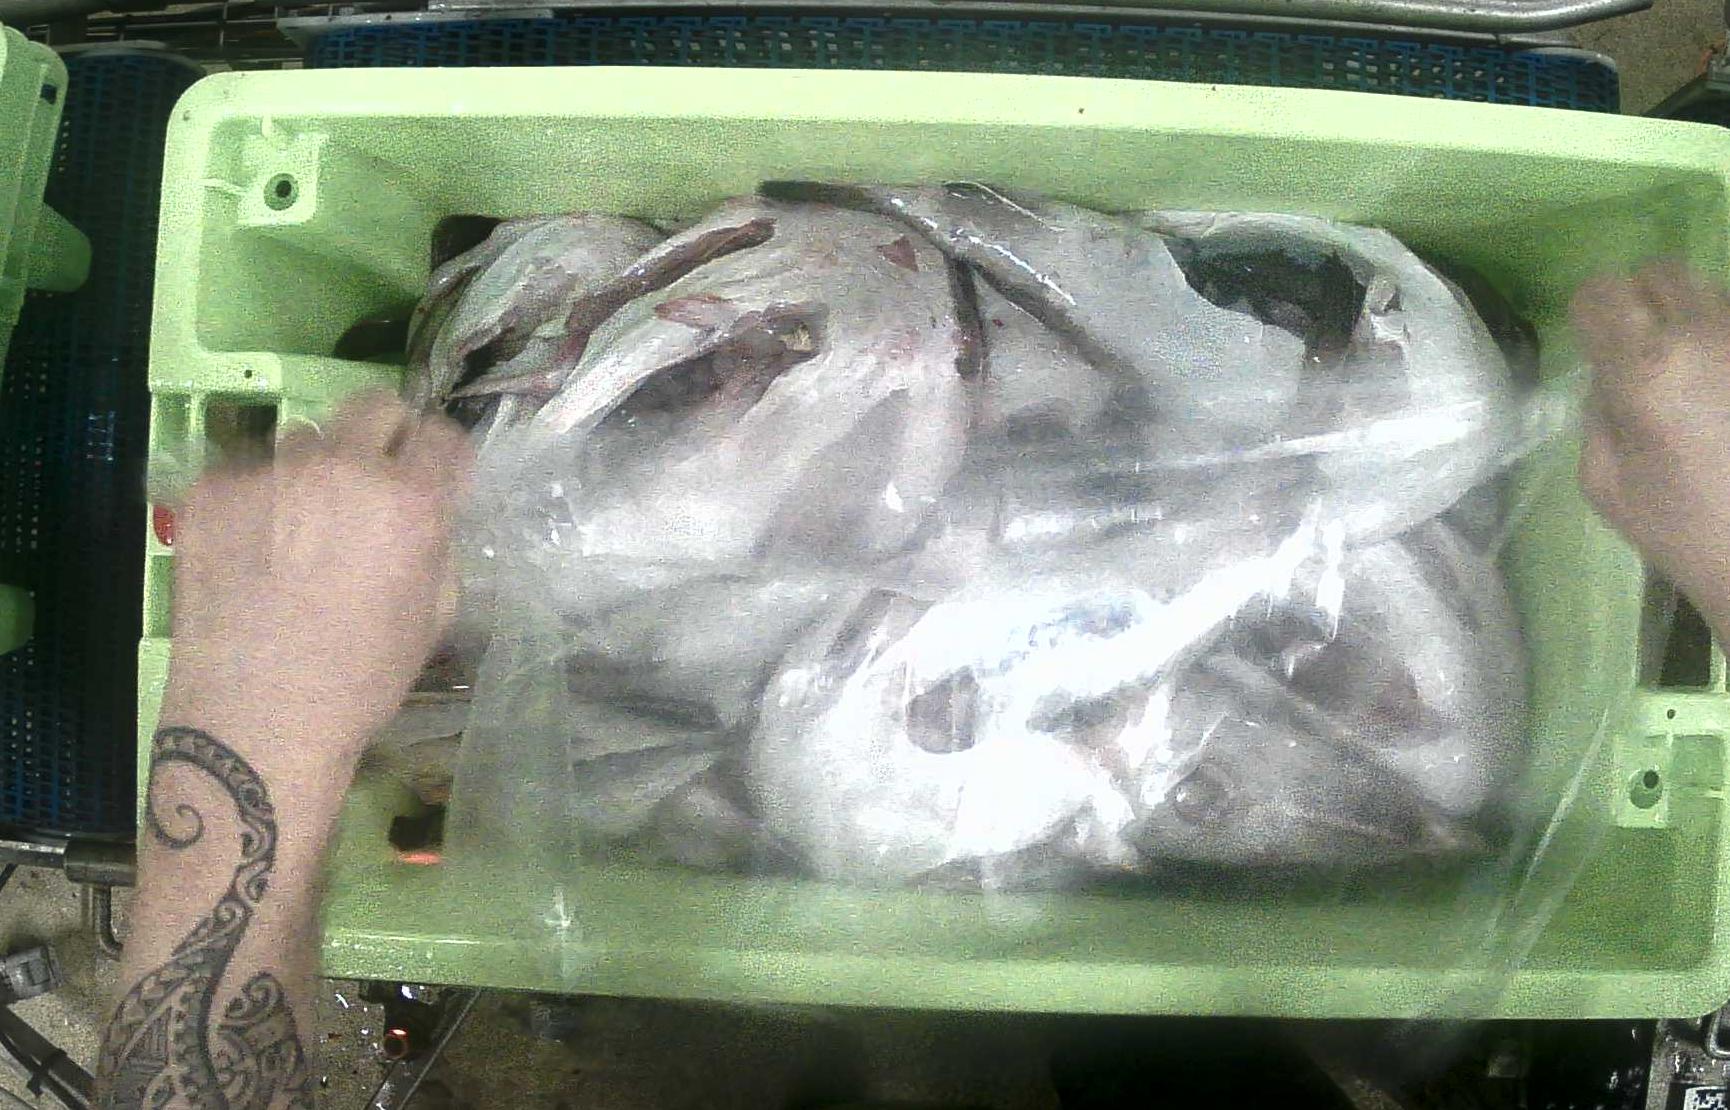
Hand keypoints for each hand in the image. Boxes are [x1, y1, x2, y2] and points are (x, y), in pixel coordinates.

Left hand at [165, 392, 472, 761]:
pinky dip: (257, 500)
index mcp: (410, 502)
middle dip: (383, 434)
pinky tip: (253, 550)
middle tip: (371, 478)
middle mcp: (342, 469)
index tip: (431, 473)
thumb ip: (435, 543)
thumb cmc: (361, 680)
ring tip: (299, 526)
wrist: (256, 722)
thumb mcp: (433, 613)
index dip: (440, 455)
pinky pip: (246, 473)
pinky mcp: (210, 491)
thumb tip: (422, 511)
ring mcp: (269, 474)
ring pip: (303, 440)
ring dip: (313, 471)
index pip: (441, 434)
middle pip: (373, 406)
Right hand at [1571, 262, 1729, 631]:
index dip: (1593, 312)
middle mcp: (1706, 337)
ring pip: (1715, 296)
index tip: (1598, 342)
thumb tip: (1613, 376)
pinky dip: (1723, 352)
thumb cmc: (1683, 531)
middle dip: (1646, 302)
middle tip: (1648, 351)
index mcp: (1644, 370)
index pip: (1603, 292)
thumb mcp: (1604, 482)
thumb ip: (1599, 413)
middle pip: (1665, 273)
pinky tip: (1722, 399)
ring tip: (1701, 384)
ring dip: (1697, 325)